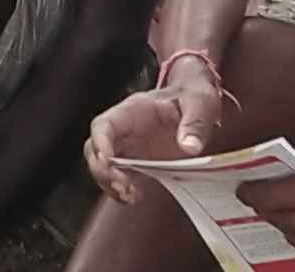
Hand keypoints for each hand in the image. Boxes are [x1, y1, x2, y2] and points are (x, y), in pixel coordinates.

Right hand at [85, 56, 230, 200]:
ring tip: (130, 196)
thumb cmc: (192, 96)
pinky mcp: (137, 161)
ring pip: (101, 165)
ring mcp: (128, 146)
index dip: (100, 143)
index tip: (108, 161)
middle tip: (124, 186)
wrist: (195, 101)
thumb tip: (189, 147)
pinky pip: (118, 176)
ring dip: (109, 183)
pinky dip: (120, 190)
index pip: (104, 125)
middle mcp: (124, 128)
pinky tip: (134, 198)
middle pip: (95, 148)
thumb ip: (194, 123)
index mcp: (133, 110)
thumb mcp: (200, 102)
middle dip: (103, 170)